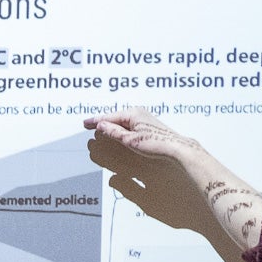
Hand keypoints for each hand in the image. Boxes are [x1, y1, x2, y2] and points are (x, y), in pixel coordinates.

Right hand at [84, 109, 203, 165]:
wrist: (176, 148)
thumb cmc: (156, 143)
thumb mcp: (130, 140)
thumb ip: (114, 132)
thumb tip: (101, 126)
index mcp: (132, 113)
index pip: (109, 117)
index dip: (96, 121)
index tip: (85, 123)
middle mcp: (138, 113)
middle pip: (115, 117)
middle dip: (102, 121)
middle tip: (89, 124)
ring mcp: (144, 118)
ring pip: (122, 120)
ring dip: (111, 124)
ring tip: (100, 127)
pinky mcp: (148, 125)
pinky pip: (129, 124)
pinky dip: (120, 127)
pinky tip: (118, 130)